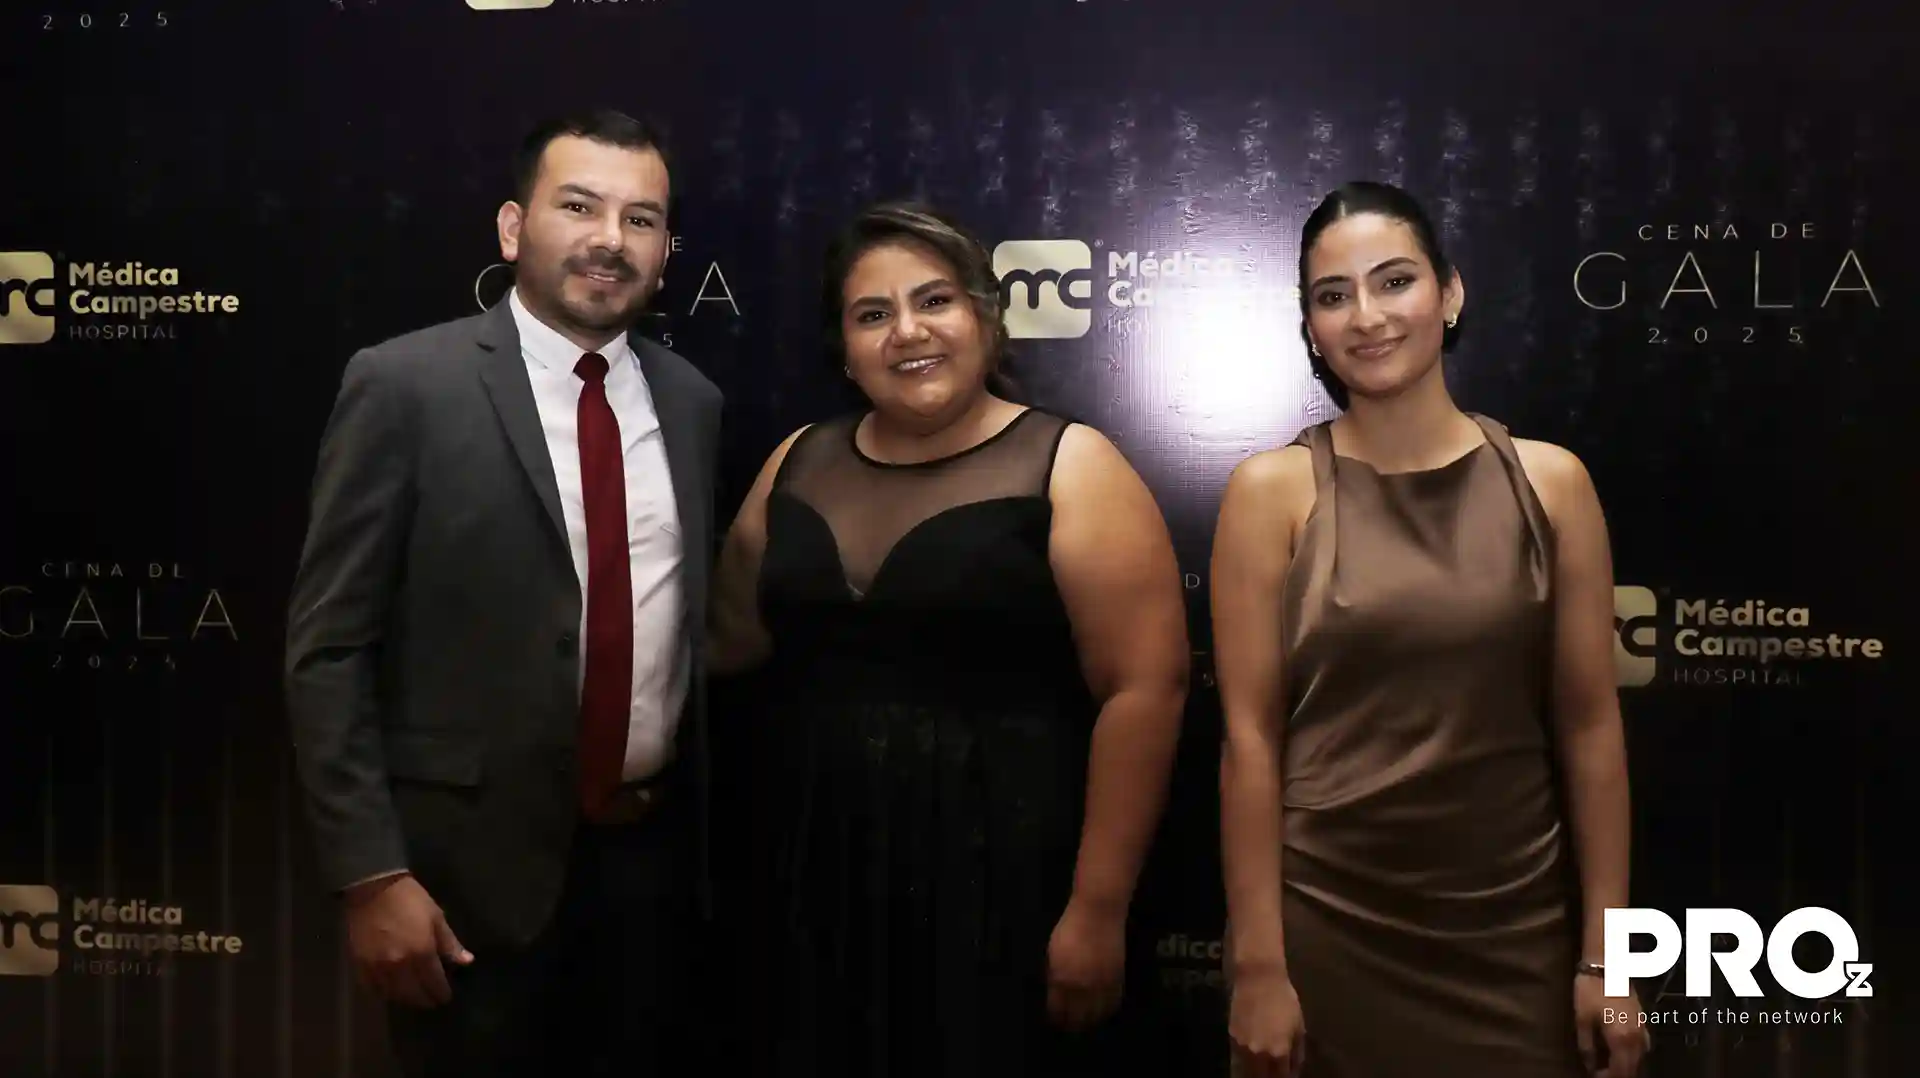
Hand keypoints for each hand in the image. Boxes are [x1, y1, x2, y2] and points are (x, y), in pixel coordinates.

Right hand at [343, 874, 472, 1007]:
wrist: (372, 888)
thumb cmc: (410, 899)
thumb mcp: (436, 917)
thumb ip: (450, 943)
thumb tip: (467, 962)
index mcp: (422, 953)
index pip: (434, 984)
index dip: (441, 994)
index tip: (445, 997)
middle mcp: (400, 966)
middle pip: (414, 994)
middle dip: (425, 1000)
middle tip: (431, 1000)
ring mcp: (378, 968)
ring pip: (394, 995)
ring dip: (405, 998)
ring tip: (413, 996)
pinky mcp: (360, 965)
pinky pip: (373, 989)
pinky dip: (383, 993)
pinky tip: (390, 991)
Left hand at [1045, 898, 1125, 1029]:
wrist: (1098, 912)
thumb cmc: (1071, 926)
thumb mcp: (1054, 950)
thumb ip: (1054, 973)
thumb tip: (1055, 991)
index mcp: (1061, 977)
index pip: (1057, 1008)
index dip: (1056, 1018)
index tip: (1055, 1021)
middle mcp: (1080, 985)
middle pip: (1077, 1016)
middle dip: (1073, 1024)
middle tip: (1071, 1027)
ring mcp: (1101, 983)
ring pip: (1097, 1013)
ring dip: (1091, 1020)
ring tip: (1087, 1022)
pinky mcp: (1117, 978)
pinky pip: (1113, 1002)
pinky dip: (1108, 1009)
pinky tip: (1104, 1010)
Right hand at [1227, 962, 1304, 1077]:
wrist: (1258, 978)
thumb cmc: (1284, 999)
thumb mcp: (1298, 1025)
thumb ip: (1297, 1051)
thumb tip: (1295, 1068)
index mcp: (1279, 1051)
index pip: (1282, 1077)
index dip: (1287, 1077)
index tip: (1288, 1073)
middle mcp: (1258, 1053)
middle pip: (1262, 1077)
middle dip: (1270, 1076)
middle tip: (1275, 1071)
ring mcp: (1242, 1046)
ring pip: (1248, 1069)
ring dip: (1256, 1071)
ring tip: (1263, 1066)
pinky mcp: (1232, 1037)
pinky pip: (1240, 1055)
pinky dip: (1247, 1057)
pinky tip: (1253, 1051)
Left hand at [1574, 974, 1648, 1076]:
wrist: (1606, 966)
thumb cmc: (1590, 992)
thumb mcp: (1582, 1020)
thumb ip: (1587, 1047)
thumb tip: (1590, 1065)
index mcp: (1622, 1040)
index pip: (1620, 1071)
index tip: (1594, 1076)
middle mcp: (1637, 1038)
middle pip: (1632, 1068)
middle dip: (1618, 1074)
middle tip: (1601, 1074)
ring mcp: (1643, 1029)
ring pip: (1640, 1059)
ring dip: (1627, 1067)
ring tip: (1610, 1067)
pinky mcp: (1644, 1021)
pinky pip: (1644, 1047)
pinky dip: (1634, 1055)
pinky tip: (1623, 1053)